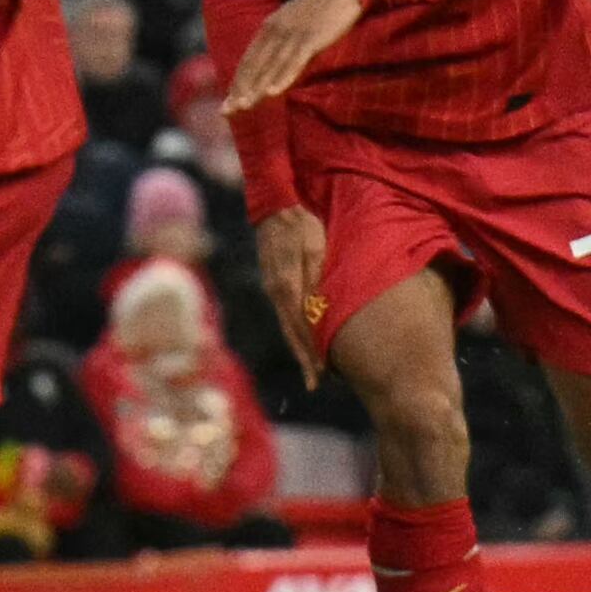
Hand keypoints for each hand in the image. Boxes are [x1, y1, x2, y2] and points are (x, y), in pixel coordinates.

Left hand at [225, 0, 367, 118]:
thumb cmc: (321, 7)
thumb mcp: (294, 21)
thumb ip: (281, 39)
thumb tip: (274, 60)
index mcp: (269, 27)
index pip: (248, 60)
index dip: (238, 82)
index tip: (229, 102)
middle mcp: (275, 31)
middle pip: (254, 65)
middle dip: (240, 89)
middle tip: (228, 111)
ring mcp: (292, 35)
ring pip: (270, 67)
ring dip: (257, 88)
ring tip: (245, 107)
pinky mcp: (310, 39)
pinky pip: (293, 62)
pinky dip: (282, 78)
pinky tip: (273, 93)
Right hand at [256, 204, 328, 386]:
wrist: (276, 209)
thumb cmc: (303, 226)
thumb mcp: (315, 249)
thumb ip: (314, 279)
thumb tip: (317, 308)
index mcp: (288, 286)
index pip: (300, 328)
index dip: (310, 352)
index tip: (318, 374)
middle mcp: (277, 292)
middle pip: (291, 332)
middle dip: (304, 358)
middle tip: (314, 381)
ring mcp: (272, 288)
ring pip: (286, 325)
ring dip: (298, 347)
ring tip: (310, 367)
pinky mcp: (272, 283)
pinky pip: (284, 312)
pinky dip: (292, 329)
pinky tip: (300, 338)